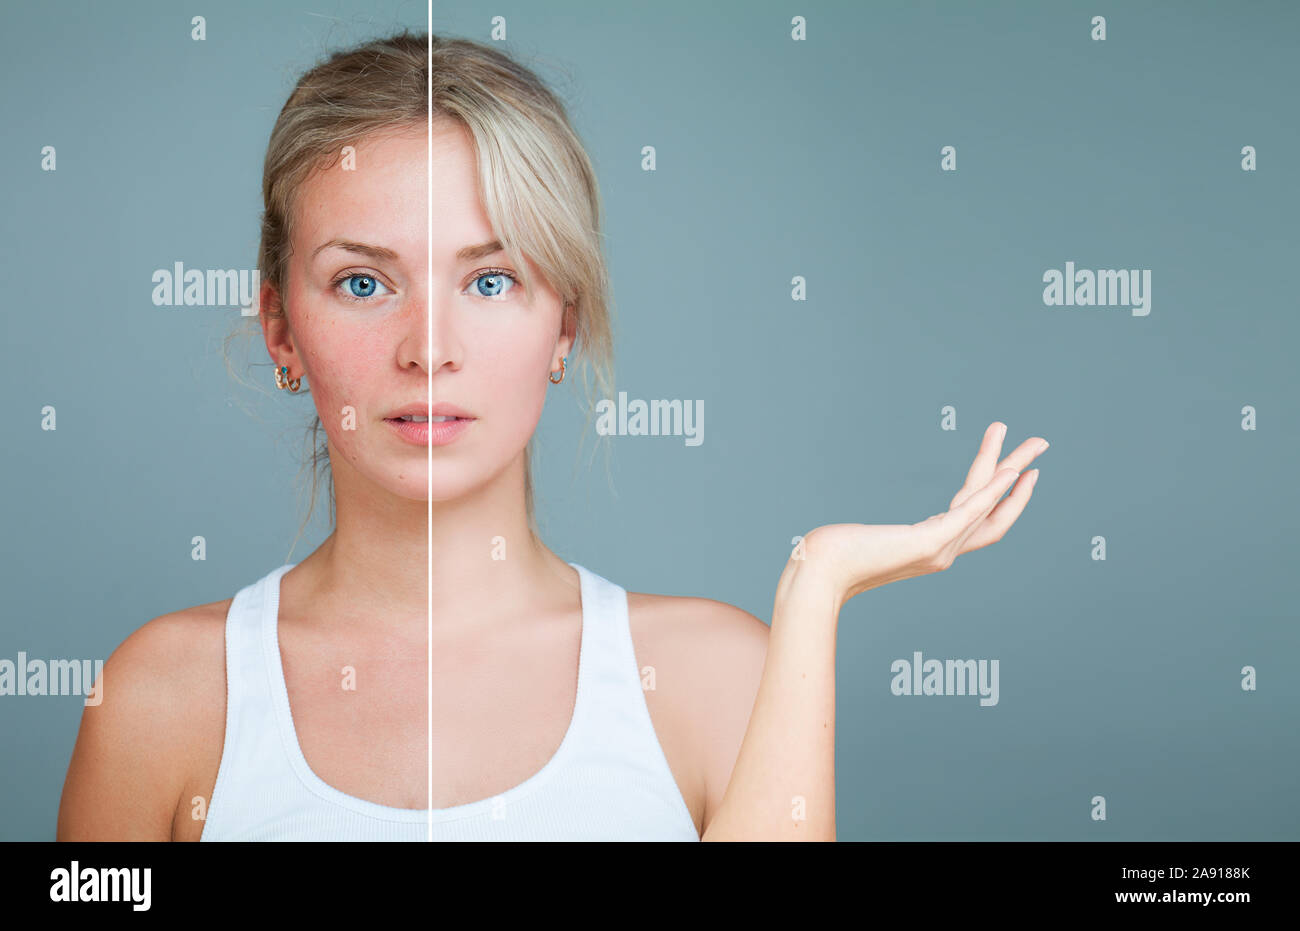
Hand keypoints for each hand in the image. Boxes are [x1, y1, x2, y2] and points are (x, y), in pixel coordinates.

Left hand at [790, 422, 1047, 604]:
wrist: (817, 573)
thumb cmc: (828, 558)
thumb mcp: (858, 540)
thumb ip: (869, 538)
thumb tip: (852, 535)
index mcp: (929, 549)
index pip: (979, 521)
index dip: (1003, 496)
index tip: (1017, 468)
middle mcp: (942, 552)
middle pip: (995, 510)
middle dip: (1019, 474)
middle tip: (1041, 442)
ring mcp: (939, 550)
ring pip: (989, 504)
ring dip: (1013, 469)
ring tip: (1035, 443)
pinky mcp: (930, 543)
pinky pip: (971, 511)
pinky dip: (994, 491)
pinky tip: (1010, 471)